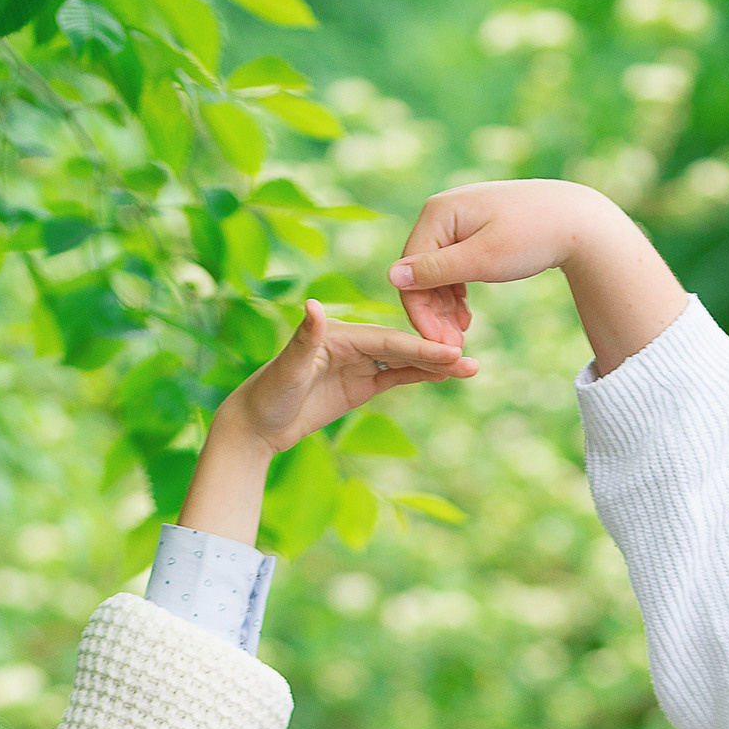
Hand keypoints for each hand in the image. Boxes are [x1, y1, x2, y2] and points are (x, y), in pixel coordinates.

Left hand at [176, 299, 475, 545]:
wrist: (258, 424)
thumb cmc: (268, 394)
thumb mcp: (287, 369)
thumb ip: (304, 338)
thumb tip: (313, 305)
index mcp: (339, 335)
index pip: (385, 341)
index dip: (416, 348)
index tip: (446, 352)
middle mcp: (352, 343)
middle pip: (401, 348)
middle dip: (436, 353)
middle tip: (470, 359)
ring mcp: (359, 363)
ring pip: (404, 362)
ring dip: (435, 364)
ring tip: (471, 368)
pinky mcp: (361, 384)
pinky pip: (396, 377)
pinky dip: (421, 376)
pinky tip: (446, 375)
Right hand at [388, 179, 688, 374]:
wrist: (575, 221)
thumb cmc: (532, 236)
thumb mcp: (483, 259)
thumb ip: (437, 271)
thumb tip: (392, 277)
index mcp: (438, 212)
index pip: (410, 269)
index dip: (420, 312)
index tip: (440, 347)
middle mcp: (441, 211)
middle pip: (420, 272)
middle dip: (433, 314)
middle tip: (453, 351)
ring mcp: (457, 220)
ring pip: (436, 274)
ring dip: (444, 310)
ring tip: (460, 340)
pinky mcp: (473, 231)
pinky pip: (452, 268)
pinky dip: (456, 295)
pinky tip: (466, 320)